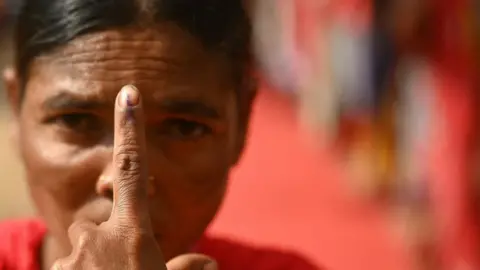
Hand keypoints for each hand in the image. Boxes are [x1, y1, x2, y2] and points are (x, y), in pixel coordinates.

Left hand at [52, 85, 216, 269]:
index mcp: (132, 233)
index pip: (132, 168)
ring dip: (105, 266)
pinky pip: (77, 269)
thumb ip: (191, 267)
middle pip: (109, 222)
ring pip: (91, 249)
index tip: (128, 93)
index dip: (131, 129)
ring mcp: (72, 258)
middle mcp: (96, 237)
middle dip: (120, 239)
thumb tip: (200, 261)